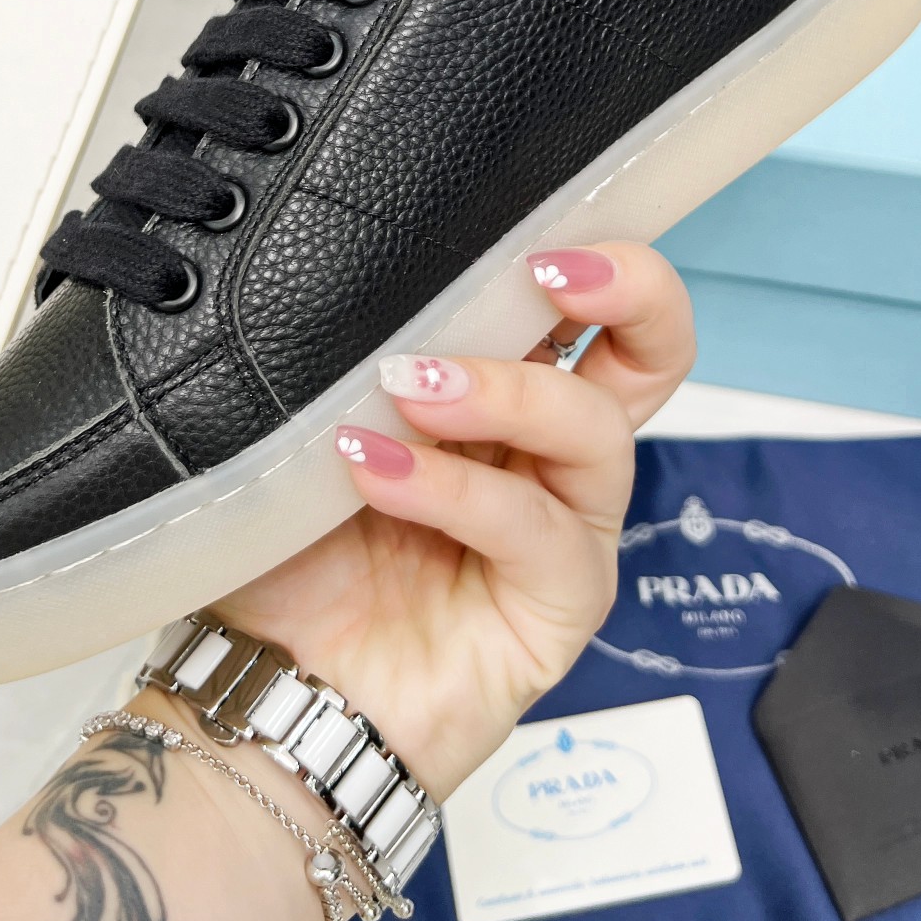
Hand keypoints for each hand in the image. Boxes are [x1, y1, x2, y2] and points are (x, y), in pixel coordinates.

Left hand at [219, 242, 694, 798]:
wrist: (263, 694)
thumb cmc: (289, 560)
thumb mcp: (310, 432)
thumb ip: (352, 357)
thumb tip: (357, 266)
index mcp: (503, 396)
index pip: (584, 306)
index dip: (586, 251)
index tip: (530, 225)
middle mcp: (549, 456)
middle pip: (656, 354)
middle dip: (632, 290)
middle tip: (548, 272)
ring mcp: (563, 531)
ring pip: (594, 431)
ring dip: (506, 392)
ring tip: (410, 384)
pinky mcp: (557, 609)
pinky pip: (533, 530)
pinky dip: (455, 489)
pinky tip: (376, 467)